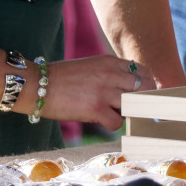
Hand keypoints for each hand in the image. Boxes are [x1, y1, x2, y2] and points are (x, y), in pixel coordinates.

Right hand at [39, 55, 155, 129]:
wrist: (38, 84)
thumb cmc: (63, 77)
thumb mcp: (91, 65)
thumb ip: (111, 73)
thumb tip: (129, 88)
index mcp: (110, 61)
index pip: (143, 71)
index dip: (147, 85)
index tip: (143, 95)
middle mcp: (111, 74)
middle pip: (145, 87)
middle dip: (143, 100)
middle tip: (134, 108)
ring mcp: (104, 91)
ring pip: (134, 105)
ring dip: (128, 112)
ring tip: (114, 113)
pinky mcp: (95, 109)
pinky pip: (117, 122)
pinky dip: (112, 124)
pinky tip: (101, 120)